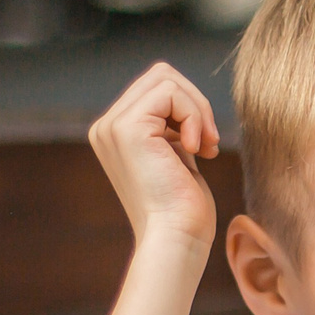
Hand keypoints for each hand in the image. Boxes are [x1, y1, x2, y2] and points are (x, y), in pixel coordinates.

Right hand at [88, 63, 218, 249]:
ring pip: (167, 80)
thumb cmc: (183, 208)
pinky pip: (171, 93)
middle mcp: (106, 127)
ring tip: (204, 147)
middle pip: (160, 76)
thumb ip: (172, 127)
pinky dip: (195, 116)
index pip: (156, 88)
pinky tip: (195, 149)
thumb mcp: (175, 156)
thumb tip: (188, 98)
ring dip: (198, 110)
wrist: (176, 238)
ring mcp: (112, 126)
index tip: (204, 146)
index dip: (189, 108)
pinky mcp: (127, 128)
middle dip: (195, 104)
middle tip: (209, 143)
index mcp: (115, 133)